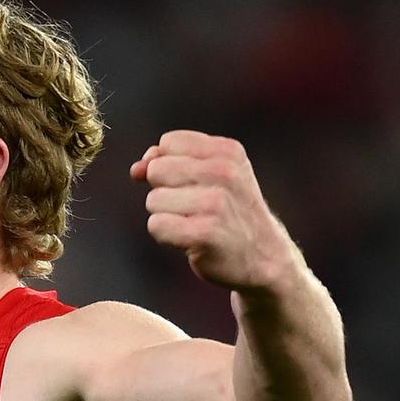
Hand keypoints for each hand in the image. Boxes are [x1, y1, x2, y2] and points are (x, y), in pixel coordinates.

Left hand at [130, 130, 298, 291]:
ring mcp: (216, 203)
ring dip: (166, 216)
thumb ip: (169, 161)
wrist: (263, 258)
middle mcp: (225, 173)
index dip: (168, 165)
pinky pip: (156, 225)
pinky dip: (165, 235)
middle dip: (164, 190)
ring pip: (153, 200)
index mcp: (228, 152)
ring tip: (195, 224)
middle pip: (156, 169)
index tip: (190, 184)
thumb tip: (137, 169)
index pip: (168, 143)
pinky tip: (189, 240)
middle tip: (193, 208)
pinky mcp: (205, 233)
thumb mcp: (209, 176)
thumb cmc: (228, 213)